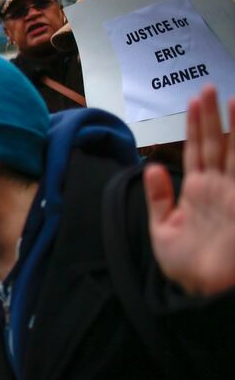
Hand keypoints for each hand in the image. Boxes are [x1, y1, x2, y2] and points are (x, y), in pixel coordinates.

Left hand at [145, 85, 234, 295]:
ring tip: (232, 98)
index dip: (196, 126)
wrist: (202, 292)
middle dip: (213, 116)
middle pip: (216, 144)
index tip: (194, 100)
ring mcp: (234, 195)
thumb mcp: (162, 229)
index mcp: (197, 192)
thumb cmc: (184, 266)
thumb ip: (158, 197)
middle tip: (208, 87)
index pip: (197, 150)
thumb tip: (153, 165)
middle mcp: (218, 188)